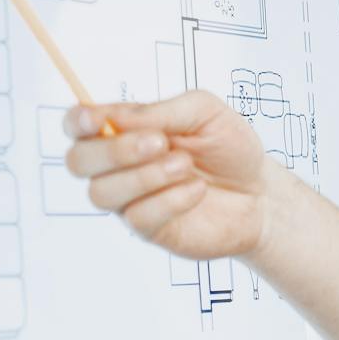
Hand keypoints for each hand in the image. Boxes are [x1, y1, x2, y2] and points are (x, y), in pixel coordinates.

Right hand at [64, 90, 276, 259]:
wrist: (261, 193)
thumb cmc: (229, 150)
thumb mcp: (205, 113)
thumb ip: (162, 111)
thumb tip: (117, 117)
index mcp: (126, 131)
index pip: (78, 125)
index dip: (77, 121)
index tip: (94, 119)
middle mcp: (119, 167)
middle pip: (78, 161)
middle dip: (114, 150)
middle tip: (160, 143)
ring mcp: (131, 200)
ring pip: (102, 192)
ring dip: (144, 176)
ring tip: (185, 166)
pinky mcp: (149, 229)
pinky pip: (138, 217)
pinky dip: (170, 199)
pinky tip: (196, 191)